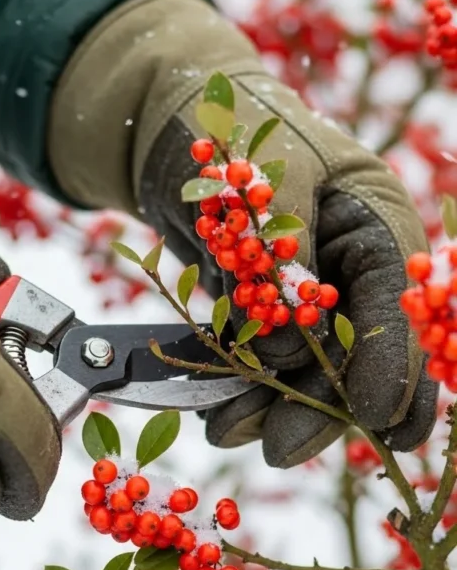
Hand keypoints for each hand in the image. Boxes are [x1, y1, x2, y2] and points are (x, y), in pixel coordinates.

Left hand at [48, 0, 437, 466]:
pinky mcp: (266, 315)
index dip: (392, 366)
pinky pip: (265, 366)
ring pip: (307, 372)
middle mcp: (349, 269)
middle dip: (323, 406)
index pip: (395, 306)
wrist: (174, 124)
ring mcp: (308, 297)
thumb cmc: (230, 125)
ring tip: (231, 431)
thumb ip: (286, 249)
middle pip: (354, 355)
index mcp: (375, 223)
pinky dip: (245, 392)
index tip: (377, 418)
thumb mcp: (268, 172)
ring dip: (275, 408)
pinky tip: (223, 415)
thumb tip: (289, 332)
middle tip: (283, 446)